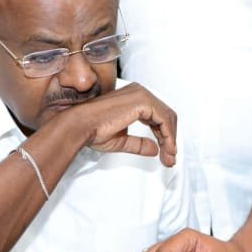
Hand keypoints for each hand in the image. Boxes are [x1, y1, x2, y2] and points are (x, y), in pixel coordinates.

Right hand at [62, 83, 176, 165]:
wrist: (80, 125)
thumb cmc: (93, 130)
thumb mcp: (121, 140)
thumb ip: (139, 143)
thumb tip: (154, 149)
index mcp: (133, 97)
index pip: (157, 116)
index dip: (164, 136)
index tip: (166, 154)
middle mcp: (139, 92)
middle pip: (165, 116)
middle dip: (169, 140)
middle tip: (170, 159)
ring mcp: (142, 95)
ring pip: (168, 119)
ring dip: (170, 141)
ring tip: (168, 158)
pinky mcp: (143, 101)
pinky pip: (164, 120)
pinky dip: (168, 137)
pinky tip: (167, 150)